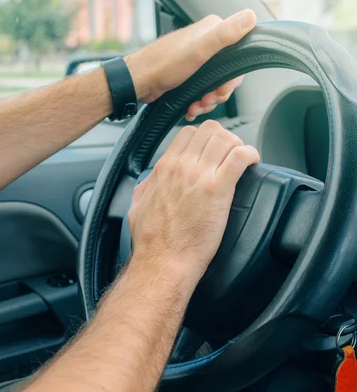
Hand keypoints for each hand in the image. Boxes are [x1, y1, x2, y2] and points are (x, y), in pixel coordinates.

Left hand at [125, 10, 255, 119]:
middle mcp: (206, 42)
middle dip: (219, 92)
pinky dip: (200, 102)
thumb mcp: (199, 49)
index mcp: (212, 31)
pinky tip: (191, 107)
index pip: (240, 54)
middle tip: (207, 100)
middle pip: (228, 73)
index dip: (233, 77)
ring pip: (216, 85)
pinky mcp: (190, 74)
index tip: (221, 88)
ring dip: (208, 101)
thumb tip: (250, 16)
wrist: (139, 82)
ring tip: (197, 106)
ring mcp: (198, 59)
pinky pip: (204, 90)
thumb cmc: (164, 64)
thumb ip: (225, 34)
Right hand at [128, 120, 259, 284]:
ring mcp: (200, 176)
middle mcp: (182, 167)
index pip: (188, 133)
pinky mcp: (218, 189)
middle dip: (224, 138)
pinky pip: (240, 157)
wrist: (163, 261)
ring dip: (239, 145)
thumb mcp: (138, 206)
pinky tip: (253, 163)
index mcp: (164, 168)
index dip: (204, 138)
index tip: (212, 149)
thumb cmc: (152, 241)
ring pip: (226, 138)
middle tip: (230, 154)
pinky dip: (251, 155)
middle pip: (210, 130)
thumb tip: (151, 182)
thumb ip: (147, 188)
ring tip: (243, 160)